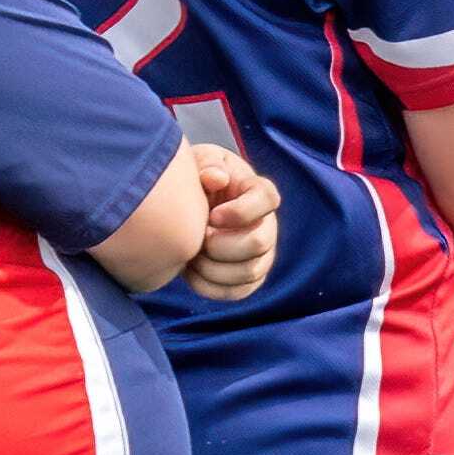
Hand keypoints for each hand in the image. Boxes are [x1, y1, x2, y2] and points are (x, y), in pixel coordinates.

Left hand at [177, 143, 277, 301]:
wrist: (185, 208)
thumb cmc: (195, 179)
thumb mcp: (198, 162)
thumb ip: (208, 164)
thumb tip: (216, 178)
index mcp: (257, 192)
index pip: (268, 199)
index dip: (241, 211)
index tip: (212, 216)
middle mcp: (267, 225)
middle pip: (259, 243)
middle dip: (221, 246)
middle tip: (198, 239)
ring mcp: (261, 254)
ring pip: (249, 272)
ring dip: (212, 268)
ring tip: (191, 255)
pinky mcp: (248, 278)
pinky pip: (237, 292)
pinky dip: (210, 286)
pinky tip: (191, 272)